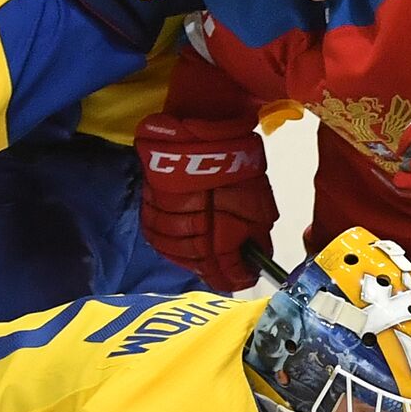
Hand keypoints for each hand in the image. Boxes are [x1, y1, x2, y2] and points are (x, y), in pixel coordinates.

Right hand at [136, 113, 277, 291]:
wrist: (204, 134)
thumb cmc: (236, 167)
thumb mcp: (259, 204)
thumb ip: (256, 234)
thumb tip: (256, 254)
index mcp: (219, 238)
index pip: (226, 273)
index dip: (237, 277)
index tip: (245, 278)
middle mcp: (189, 235)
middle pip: (197, 264)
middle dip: (212, 268)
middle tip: (224, 270)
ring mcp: (167, 221)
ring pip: (173, 249)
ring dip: (188, 255)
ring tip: (202, 255)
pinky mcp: (150, 203)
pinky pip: (155, 231)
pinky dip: (168, 240)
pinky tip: (179, 238)